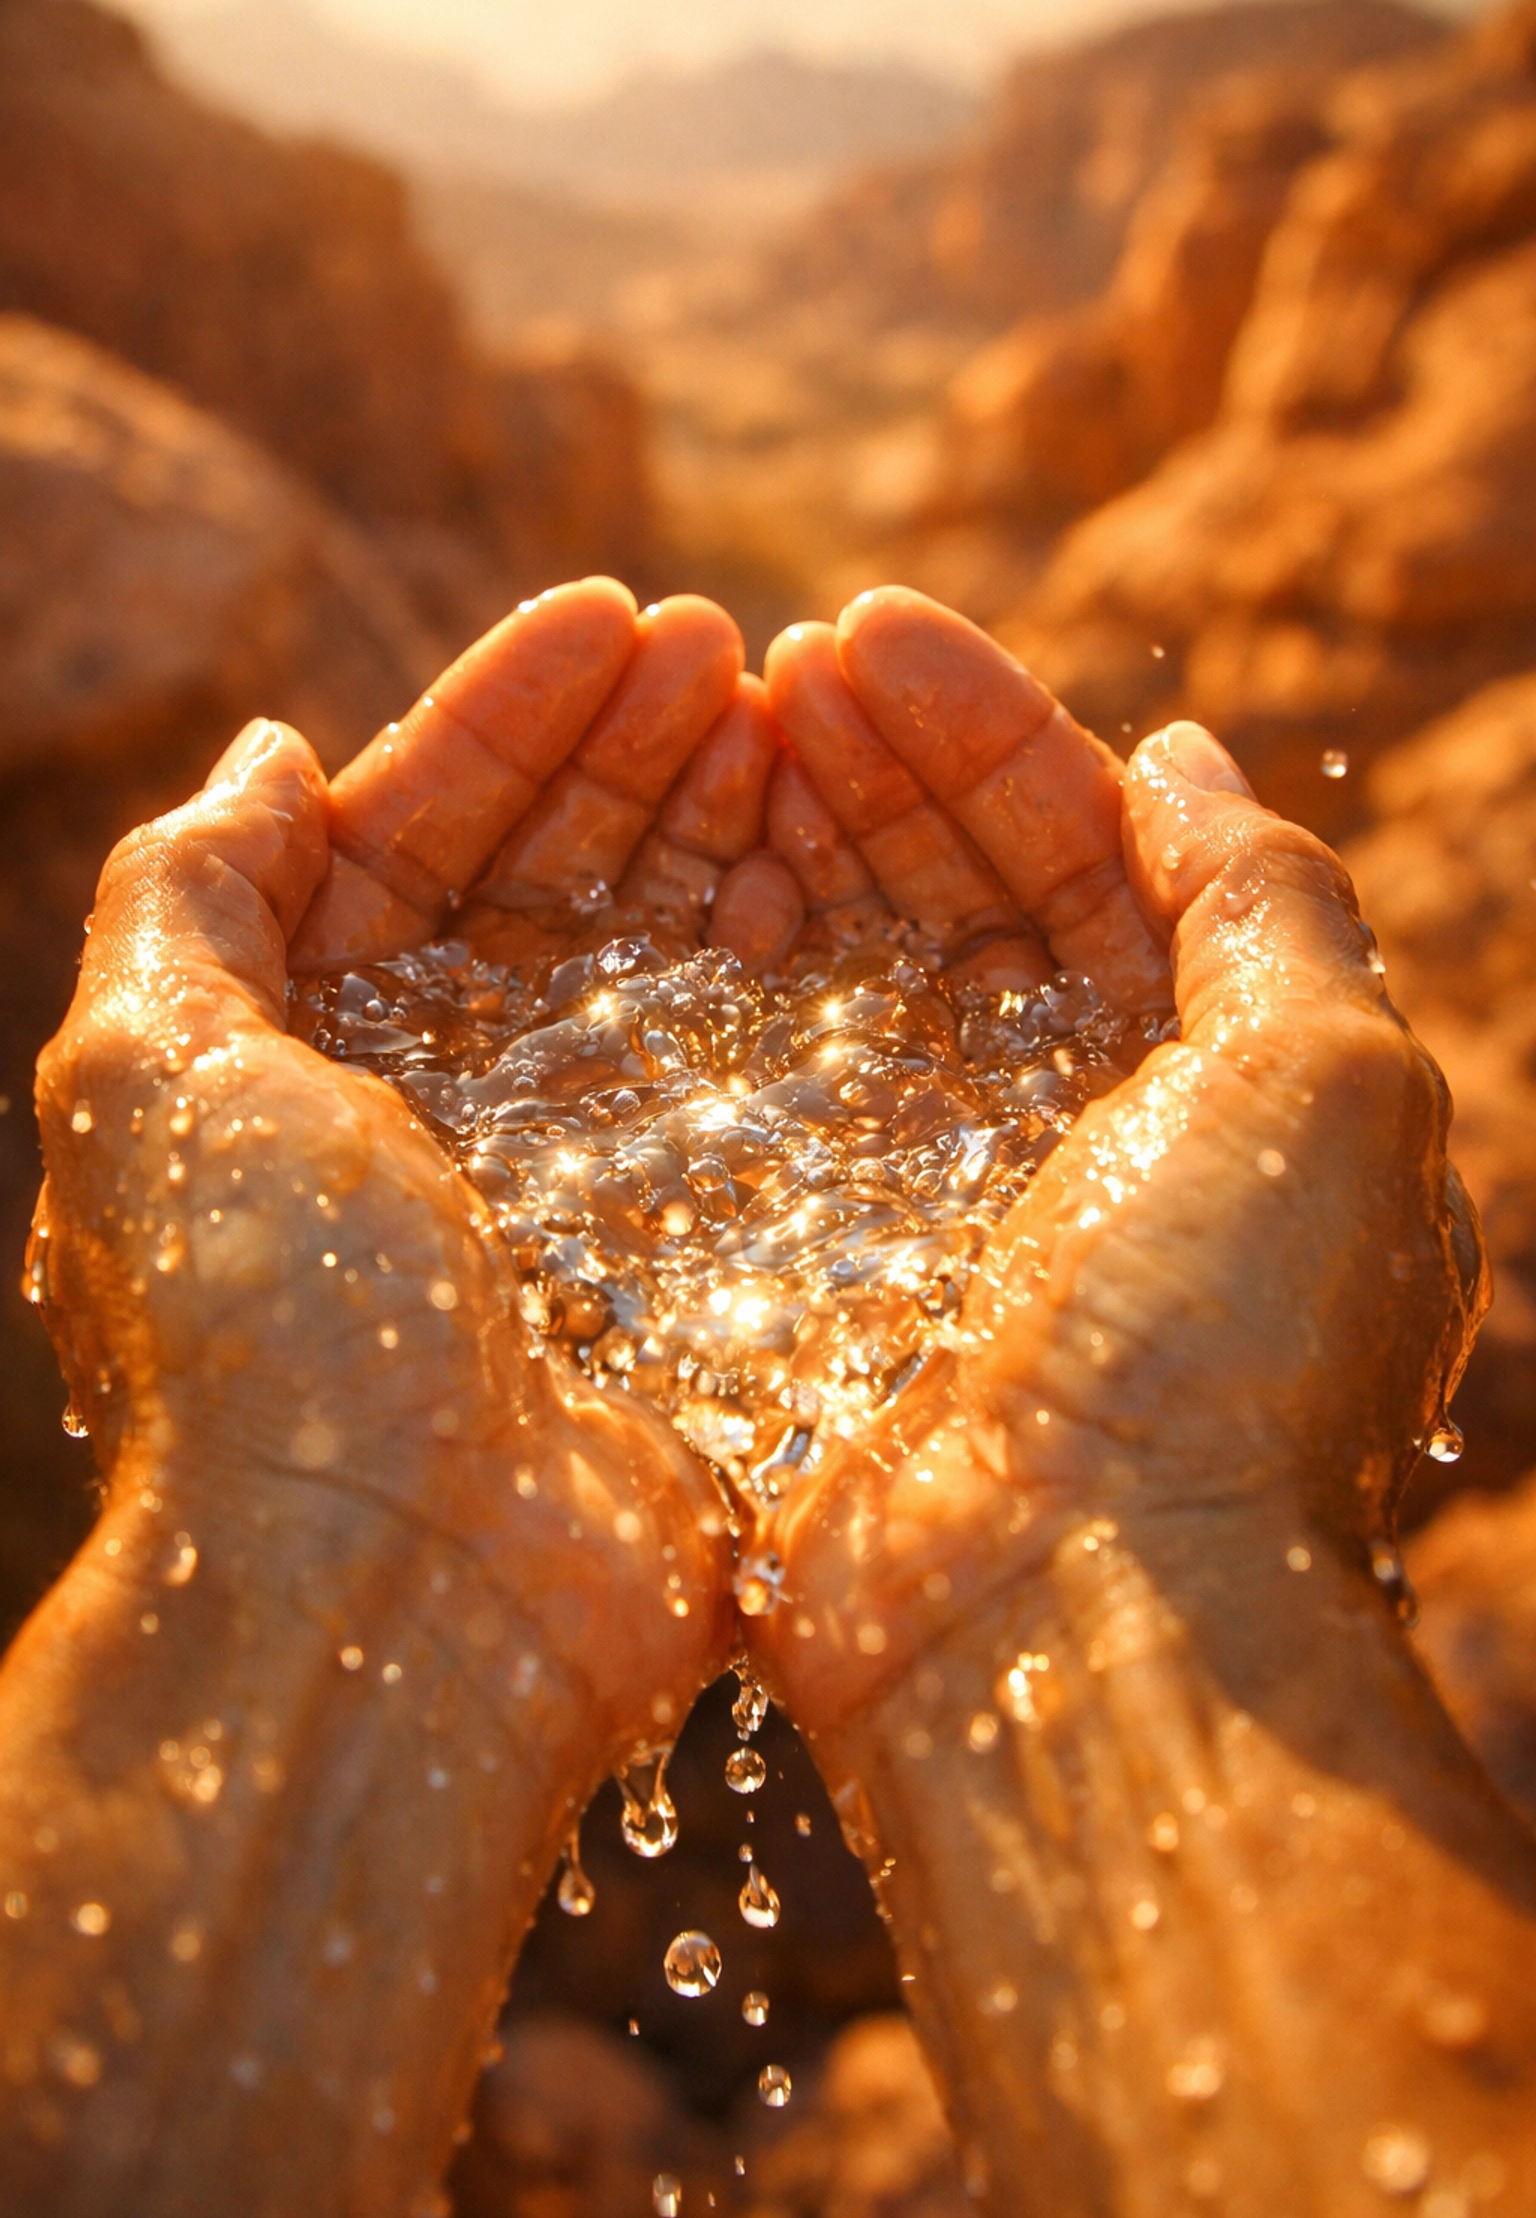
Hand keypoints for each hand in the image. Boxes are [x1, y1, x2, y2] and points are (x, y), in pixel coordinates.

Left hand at [33, 578, 779, 1793]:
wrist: (405, 1600)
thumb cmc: (265, 1328)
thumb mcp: (153, 1072)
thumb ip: (193, 894)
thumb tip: (265, 752)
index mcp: (313, 1058)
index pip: (416, 839)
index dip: (509, 720)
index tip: (619, 617)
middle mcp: (449, 1113)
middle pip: (555, 883)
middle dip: (631, 752)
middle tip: (731, 647)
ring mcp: (587, 1185)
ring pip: (667, 963)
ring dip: (718, 831)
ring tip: (793, 721)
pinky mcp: (703, 1255)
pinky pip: (760, 1079)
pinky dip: (794, 972)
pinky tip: (828, 878)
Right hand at [746, 585, 1484, 1740]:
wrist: (1075, 1628)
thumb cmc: (1221, 1349)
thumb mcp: (1323, 1083)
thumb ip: (1263, 900)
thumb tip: (1187, 756)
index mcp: (1209, 1080)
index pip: (1088, 857)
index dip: (986, 731)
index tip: (862, 629)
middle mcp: (1074, 1138)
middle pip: (956, 899)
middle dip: (873, 770)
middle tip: (765, 664)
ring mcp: (932, 1211)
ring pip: (847, 985)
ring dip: (791, 851)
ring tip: (708, 742)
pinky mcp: (811, 1282)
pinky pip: (753, 1104)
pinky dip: (717, 996)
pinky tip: (677, 901)